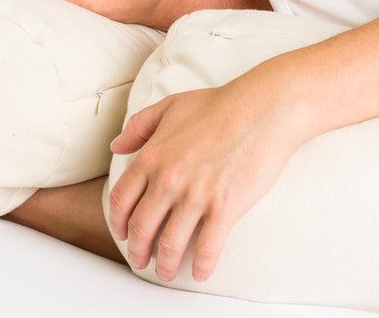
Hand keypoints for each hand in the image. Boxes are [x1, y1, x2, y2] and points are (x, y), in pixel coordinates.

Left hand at [107, 74, 301, 282]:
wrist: (262, 109)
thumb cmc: (219, 105)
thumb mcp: (170, 107)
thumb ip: (138, 126)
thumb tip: (116, 146)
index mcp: (151, 156)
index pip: (121, 200)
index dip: (118, 223)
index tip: (123, 234)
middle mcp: (168, 180)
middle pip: (141, 228)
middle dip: (137, 250)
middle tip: (141, 260)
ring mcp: (195, 196)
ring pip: (170, 244)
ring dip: (164, 265)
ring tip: (166, 272)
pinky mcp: (224, 208)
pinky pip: (206, 249)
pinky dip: (200, 266)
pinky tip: (200, 272)